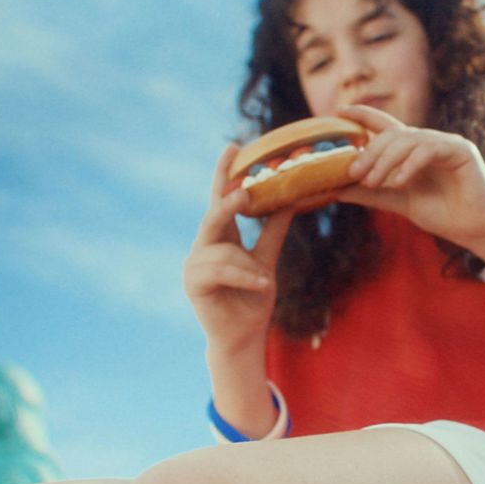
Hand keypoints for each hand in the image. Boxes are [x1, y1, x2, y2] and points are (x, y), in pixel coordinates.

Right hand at [183, 144, 293, 354]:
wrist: (243, 337)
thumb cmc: (253, 299)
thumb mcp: (267, 260)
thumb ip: (274, 230)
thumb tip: (292, 198)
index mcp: (221, 238)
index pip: (221, 199)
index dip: (224, 173)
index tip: (233, 146)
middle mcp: (203, 246)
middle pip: (215, 214)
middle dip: (229, 201)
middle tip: (245, 188)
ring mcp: (194, 264)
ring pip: (224, 249)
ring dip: (247, 265)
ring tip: (262, 281)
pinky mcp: (192, 282)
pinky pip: (220, 269)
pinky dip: (243, 276)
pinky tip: (259, 285)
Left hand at [337, 105, 484, 252]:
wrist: (473, 230)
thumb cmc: (441, 214)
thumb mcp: (398, 201)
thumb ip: (370, 193)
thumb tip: (336, 189)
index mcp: (414, 150)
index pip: (385, 125)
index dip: (363, 115)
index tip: (340, 111)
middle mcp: (429, 141)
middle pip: (392, 134)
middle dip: (370, 152)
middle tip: (354, 172)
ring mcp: (446, 143)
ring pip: (408, 140)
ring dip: (386, 161)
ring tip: (375, 183)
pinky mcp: (461, 150)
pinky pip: (428, 149)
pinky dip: (410, 165)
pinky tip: (400, 182)